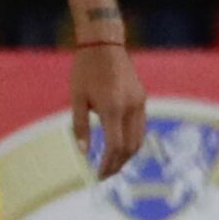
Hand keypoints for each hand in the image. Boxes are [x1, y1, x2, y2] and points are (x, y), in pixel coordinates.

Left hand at [72, 40, 147, 180]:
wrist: (104, 44)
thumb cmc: (85, 70)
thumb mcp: (77, 98)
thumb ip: (80, 127)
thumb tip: (83, 152)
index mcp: (113, 107)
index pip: (115, 145)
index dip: (108, 164)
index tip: (98, 175)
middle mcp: (131, 106)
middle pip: (130, 146)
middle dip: (119, 164)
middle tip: (105, 175)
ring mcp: (140, 102)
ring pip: (139, 138)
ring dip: (127, 155)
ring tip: (113, 164)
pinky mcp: (142, 98)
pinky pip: (141, 125)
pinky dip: (132, 140)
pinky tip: (120, 145)